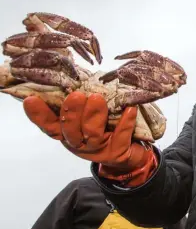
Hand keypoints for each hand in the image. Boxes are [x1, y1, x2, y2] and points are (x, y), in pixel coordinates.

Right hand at [23, 91, 155, 184]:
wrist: (132, 153)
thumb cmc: (107, 127)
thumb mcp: (89, 114)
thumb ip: (81, 101)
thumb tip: (73, 75)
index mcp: (67, 132)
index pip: (48, 125)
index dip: (38, 114)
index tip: (31, 99)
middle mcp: (79, 143)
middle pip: (69, 130)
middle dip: (71, 113)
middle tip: (76, 95)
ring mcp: (98, 150)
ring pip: (92, 134)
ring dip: (94, 116)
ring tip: (97, 99)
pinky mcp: (117, 154)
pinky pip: (121, 137)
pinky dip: (125, 123)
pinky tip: (130, 109)